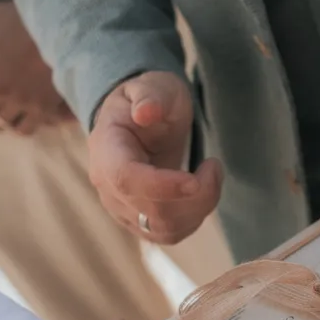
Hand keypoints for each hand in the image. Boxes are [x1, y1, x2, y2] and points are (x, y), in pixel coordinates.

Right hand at [87, 71, 223, 245]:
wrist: (140, 119)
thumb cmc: (150, 99)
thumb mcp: (153, 85)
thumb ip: (149, 96)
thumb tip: (146, 112)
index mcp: (105, 150)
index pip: (126, 179)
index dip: (162, 186)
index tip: (195, 180)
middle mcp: (107, 187)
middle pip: (151, 212)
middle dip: (195, 196)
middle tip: (214, 166)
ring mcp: (121, 209)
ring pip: (163, 229)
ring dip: (199, 208)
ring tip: (210, 174)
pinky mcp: (139, 222)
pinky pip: (169, 234)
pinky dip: (194, 218)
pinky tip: (202, 191)